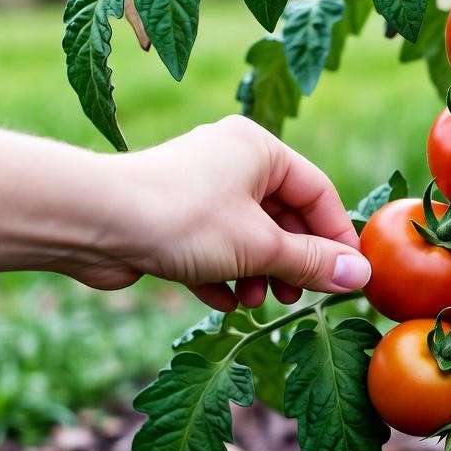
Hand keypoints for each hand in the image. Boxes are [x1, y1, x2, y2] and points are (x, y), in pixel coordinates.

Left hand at [80, 116, 369, 310]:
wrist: (90, 222)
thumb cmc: (182, 220)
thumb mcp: (259, 246)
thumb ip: (312, 262)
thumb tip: (359, 277)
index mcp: (259, 149)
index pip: (318, 192)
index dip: (335, 237)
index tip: (346, 278)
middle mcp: (232, 161)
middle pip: (284, 216)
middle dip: (291, 261)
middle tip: (298, 296)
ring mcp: (201, 190)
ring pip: (249, 236)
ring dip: (258, 273)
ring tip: (255, 300)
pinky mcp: (173, 218)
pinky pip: (215, 247)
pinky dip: (224, 274)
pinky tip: (223, 300)